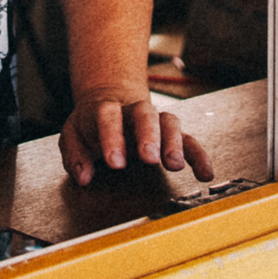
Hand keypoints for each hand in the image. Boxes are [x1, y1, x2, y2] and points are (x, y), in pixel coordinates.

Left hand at [59, 82, 213, 186]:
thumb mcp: (73, 135)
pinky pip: (188, 140)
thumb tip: (84, 177)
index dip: (112, 137)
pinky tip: (204, 173)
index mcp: (106, 109)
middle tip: (149, 158)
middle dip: (149, 135)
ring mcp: (154, 121)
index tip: (115, 163)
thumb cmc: (91, 123)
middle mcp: (133, 111)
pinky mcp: (170, 135)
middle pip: (144, 114)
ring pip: (169, 122)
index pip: (108, 116)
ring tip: (175, 165)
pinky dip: (198, 155)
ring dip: (174, 143)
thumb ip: (75, 155)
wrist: (111, 101)